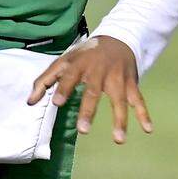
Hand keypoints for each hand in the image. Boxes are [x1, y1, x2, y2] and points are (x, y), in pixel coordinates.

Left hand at [27, 35, 151, 144]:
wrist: (117, 39)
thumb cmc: (85, 56)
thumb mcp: (64, 61)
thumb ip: (45, 80)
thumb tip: (30, 102)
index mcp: (79, 64)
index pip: (69, 76)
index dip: (63, 88)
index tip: (57, 103)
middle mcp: (98, 71)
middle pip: (93, 91)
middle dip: (88, 110)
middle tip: (83, 130)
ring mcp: (116, 78)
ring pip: (118, 100)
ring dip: (120, 119)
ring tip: (118, 139)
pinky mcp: (130, 83)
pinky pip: (138, 99)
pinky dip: (144, 114)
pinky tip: (148, 129)